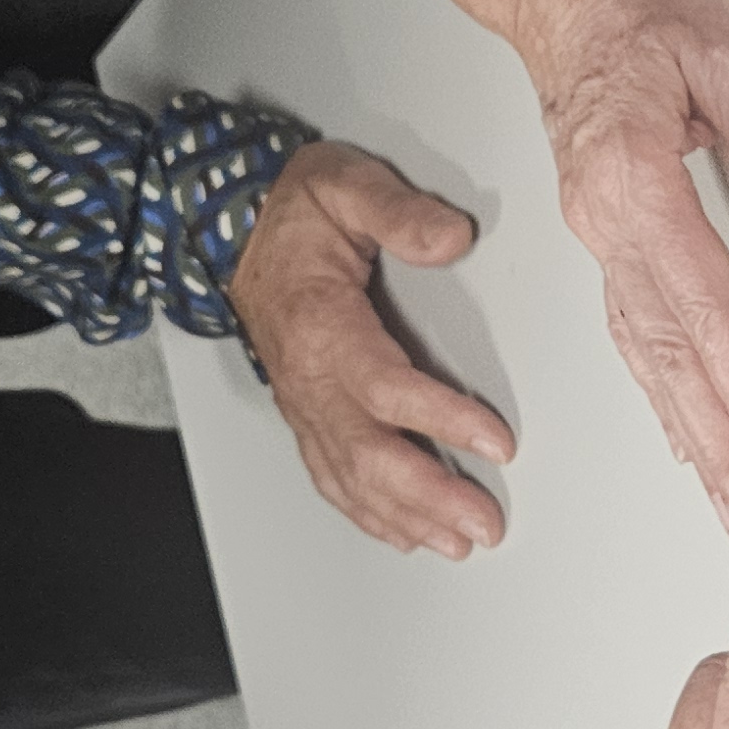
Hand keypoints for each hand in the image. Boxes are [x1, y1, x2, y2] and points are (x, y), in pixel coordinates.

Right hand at [230, 141, 515, 558]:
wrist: (234, 231)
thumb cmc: (294, 214)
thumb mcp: (345, 187)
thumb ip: (398, 210)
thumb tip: (452, 238)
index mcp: (321, 325)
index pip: (384, 386)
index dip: (440, 419)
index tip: (493, 442)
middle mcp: (308, 377)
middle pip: (367, 452)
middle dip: (429, 495)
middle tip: (484, 521)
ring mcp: (304, 402)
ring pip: (350, 475)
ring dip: (405, 516)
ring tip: (458, 541)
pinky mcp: (306, 414)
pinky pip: (332, 475)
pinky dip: (368, 512)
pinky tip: (404, 532)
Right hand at [277, 0, 728, 540]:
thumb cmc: (636, 2)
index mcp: (631, 185)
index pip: (701, 310)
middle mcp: (604, 227)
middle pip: (667, 357)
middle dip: (716, 446)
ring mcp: (597, 237)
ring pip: (645, 356)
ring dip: (689, 435)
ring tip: (727, 501)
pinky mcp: (605, 235)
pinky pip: (636, 331)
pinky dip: (664, 391)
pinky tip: (686, 428)